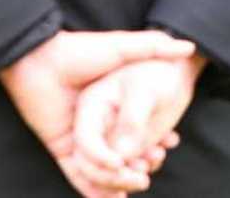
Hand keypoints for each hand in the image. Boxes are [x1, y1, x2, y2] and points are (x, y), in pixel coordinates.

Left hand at [0, 31, 196, 197]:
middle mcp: (97, 121)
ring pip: (102, 166)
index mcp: (112, 100)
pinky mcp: (60, 147)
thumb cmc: (82, 51)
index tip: (168, 145)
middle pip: (122, 150)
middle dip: (140, 163)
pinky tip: (113, 197)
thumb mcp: (126, 48)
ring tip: (139, 182)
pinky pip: (78, 173)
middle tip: (153, 165)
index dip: (155, 138)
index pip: (137, 126)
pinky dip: (93, 188)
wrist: (40, 58)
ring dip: (120, 179)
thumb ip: (155, 46)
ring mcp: (78, 135)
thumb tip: (189, 48)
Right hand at [70, 55, 206, 193]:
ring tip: (157, 157)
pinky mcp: (130, 142)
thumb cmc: (159, 72)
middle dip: (115, 178)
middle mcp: (98, 124)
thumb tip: (121, 157)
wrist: (177, 69)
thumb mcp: (145, 90)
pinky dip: (145, 165)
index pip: (85, 142)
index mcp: (91, 106)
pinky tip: (162, 151)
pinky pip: (130, 163)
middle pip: (93, 163)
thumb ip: (132, 121)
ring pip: (111, 169)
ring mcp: (114, 135)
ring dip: (132, 174)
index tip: (121, 165)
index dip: (99, 158)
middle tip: (142, 180)